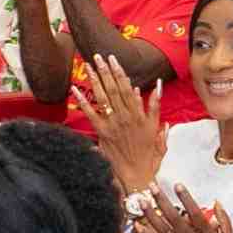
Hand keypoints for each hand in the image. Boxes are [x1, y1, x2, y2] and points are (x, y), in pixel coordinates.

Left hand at [73, 55, 166, 194]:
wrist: (137, 176)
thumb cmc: (148, 156)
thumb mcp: (157, 131)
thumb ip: (157, 108)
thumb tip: (157, 87)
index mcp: (138, 115)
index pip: (127, 88)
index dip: (119, 72)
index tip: (113, 59)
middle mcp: (125, 117)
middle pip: (114, 89)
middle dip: (105, 71)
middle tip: (97, 56)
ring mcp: (113, 124)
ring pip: (103, 97)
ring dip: (95, 80)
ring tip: (87, 65)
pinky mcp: (102, 133)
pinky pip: (91, 114)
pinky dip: (82, 101)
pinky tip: (75, 89)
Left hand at [138, 187, 232, 232]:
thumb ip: (224, 220)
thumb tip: (216, 202)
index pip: (195, 212)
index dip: (186, 198)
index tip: (177, 185)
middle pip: (174, 217)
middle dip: (162, 200)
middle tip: (152, 187)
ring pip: (162, 230)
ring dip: (150, 214)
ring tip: (142, 201)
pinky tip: (138, 226)